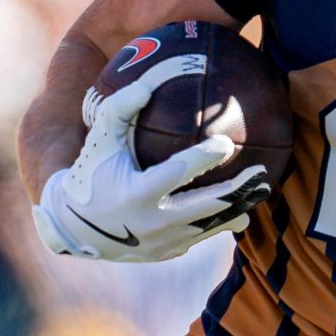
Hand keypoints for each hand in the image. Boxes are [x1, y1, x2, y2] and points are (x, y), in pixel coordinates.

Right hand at [33, 52, 268, 261]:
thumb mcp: (100, 137)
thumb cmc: (90, 170)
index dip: (204, 158)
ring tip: (261, 192)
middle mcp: (152, 223)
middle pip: (207, 207)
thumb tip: (149, 82)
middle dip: (238, 191)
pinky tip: (239, 209)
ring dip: (237, 209)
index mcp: (136, 194)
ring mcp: (161, 243)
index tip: (225, 142)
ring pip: (210, 227)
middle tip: (261, 173)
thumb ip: (122, 107)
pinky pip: (200, 237)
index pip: (177, 174)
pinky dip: (219, 223)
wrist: (74, 225)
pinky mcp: (166, 253)